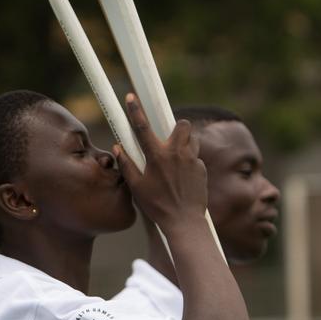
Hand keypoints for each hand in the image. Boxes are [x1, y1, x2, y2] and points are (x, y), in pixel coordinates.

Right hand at [114, 94, 207, 227]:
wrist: (184, 222)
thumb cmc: (157, 206)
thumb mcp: (137, 187)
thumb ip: (127, 165)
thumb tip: (119, 148)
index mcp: (157, 156)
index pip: (143, 127)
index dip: (135, 110)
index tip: (131, 96)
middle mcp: (177, 154)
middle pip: (182, 124)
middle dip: (177, 126)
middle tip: (169, 138)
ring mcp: (192, 161)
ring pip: (192, 138)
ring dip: (185, 142)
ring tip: (176, 157)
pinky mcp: (202, 170)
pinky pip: (196, 158)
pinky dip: (190, 162)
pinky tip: (183, 178)